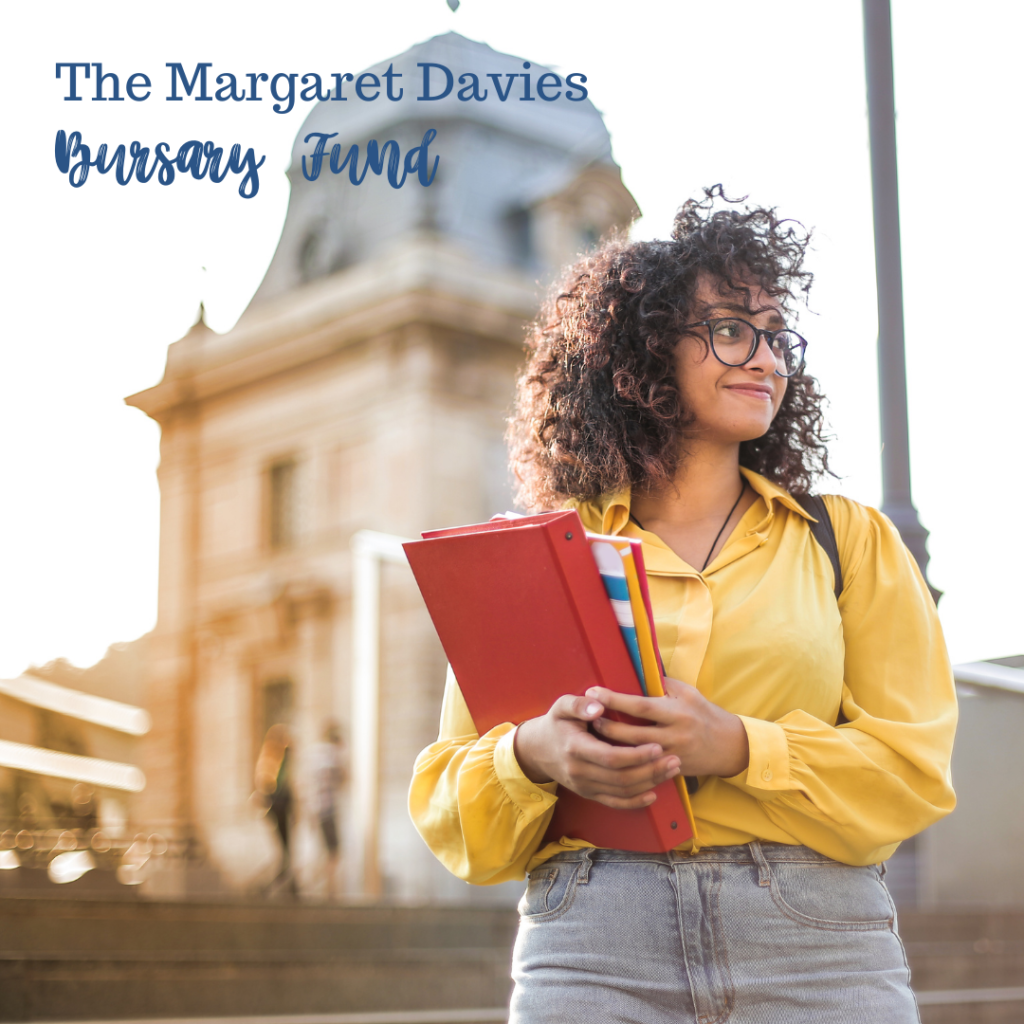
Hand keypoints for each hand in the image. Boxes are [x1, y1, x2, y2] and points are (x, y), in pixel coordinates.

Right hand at [513, 694, 682, 808]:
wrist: (537, 750)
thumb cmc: (556, 723)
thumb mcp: (561, 706)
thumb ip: (579, 704)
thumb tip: (598, 706)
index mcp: (575, 748)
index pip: (610, 757)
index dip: (636, 755)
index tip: (657, 747)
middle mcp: (579, 771)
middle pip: (621, 777)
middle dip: (650, 770)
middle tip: (674, 759)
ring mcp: (584, 786)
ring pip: (622, 791)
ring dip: (649, 783)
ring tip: (671, 770)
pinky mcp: (589, 794)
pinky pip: (615, 803)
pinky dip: (635, 802)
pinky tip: (653, 793)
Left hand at [588, 677, 749, 778]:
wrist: (729, 746)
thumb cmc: (704, 713)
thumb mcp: (687, 692)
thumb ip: (661, 684)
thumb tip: (635, 669)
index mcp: (677, 712)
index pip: (640, 706)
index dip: (615, 699)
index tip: (594, 692)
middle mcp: (674, 735)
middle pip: (632, 734)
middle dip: (607, 726)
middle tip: (587, 717)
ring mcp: (672, 756)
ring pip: (635, 754)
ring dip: (611, 745)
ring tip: (593, 734)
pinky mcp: (671, 770)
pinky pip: (644, 768)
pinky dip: (625, 762)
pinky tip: (610, 756)